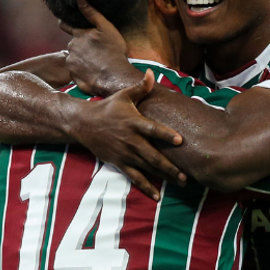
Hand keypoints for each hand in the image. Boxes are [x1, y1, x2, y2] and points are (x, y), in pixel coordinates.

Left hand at [60, 0, 143, 96]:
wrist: (114, 77)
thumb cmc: (113, 52)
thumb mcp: (106, 28)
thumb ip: (92, 14)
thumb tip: (80, 0)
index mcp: (78, 35)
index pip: (65, 25)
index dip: (64, 23)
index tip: (63, 22)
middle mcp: (71, 48)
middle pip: (73, 44)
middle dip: (81, 46)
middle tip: (95, 50)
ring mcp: (71, 63)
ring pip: (75, 58)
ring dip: (82, 59)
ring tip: (97, 62)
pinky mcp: (73, 76)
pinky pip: (76, 71)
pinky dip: (83, 71)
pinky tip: (94, 71)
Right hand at [70, 70, 185, 199]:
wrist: (83, 123)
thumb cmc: (108, 108)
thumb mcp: (123, 96)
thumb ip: (141, 87)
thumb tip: (152, 73)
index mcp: (134, 122)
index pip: (153, 129)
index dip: (166, 135)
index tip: (180, 140)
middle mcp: (131, 140)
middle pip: (153, 155)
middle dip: (170, 167)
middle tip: (186, 176)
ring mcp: (125, 153)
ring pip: (147, 168)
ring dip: (164, 177)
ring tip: (180, 182)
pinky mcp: (119, 162)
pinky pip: (134, 177)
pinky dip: (146, 187)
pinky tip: (157, 196)